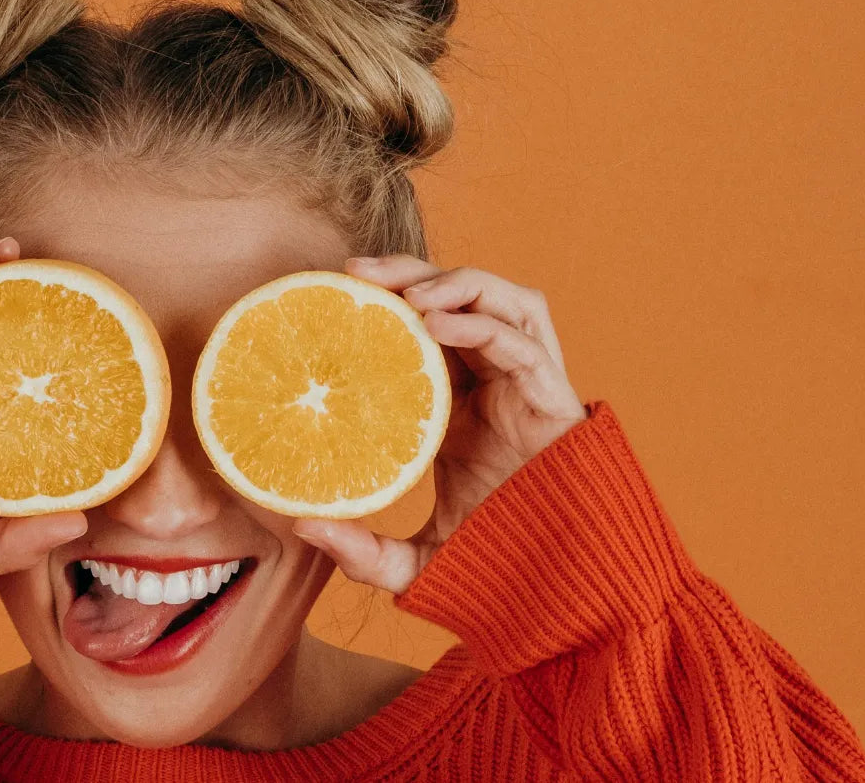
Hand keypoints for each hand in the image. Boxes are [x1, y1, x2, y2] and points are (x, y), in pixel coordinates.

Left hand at [292, 255, 589, 593]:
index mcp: (460, 405)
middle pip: (460, 298)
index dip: (387, 301)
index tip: (334, 291)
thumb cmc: (495, 567)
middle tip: (356, 272)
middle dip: (412, 272)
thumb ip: (362, 550)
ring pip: (502, 301)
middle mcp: (495, 385)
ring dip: (455, 283)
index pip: (425, 328)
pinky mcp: (555, 401)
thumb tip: (302, 527)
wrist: (562, 593)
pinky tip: (437, 324)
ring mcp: (528, 388)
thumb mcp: (414, 561)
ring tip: (406, 293)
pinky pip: (522, 343)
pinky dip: (481, 323)